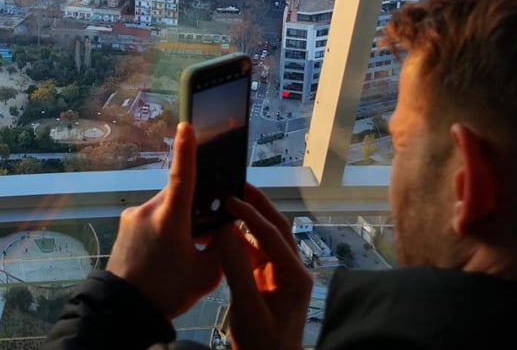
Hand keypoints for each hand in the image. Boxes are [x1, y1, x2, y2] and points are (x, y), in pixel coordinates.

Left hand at [106, 122, 223, 318]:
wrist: (126, 309)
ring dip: (176, 219)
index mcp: (170, 219)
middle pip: (178, 194)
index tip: (188, 125)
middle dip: (193, 206)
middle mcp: (148, 210)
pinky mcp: (125, 224)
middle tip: (201, 233)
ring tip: (179, 251)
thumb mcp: (207, 273)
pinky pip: (150, 216)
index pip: (182, 175)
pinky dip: (162, 227)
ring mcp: (133, 216)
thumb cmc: (167, 292)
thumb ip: (220, 244)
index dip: (187, 149)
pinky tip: (165, 252)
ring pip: (165, 205)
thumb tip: (223, 226)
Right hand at [212, 184, 312, 349]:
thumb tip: (224, 232)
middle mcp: (292, 270)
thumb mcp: (248, 310)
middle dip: (257, 204)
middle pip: (276, 227)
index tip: (229, 197)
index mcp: (294, 276)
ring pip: (265, 237)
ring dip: (247, 219)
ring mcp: (281, 275)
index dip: (250, 213)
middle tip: (236, 183)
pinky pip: (254, 252)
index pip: (272, 234)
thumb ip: (237, 269)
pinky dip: (239, 239)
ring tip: (226, 200)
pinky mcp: (268, 280)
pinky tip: (222, 231)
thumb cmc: (263, 346)